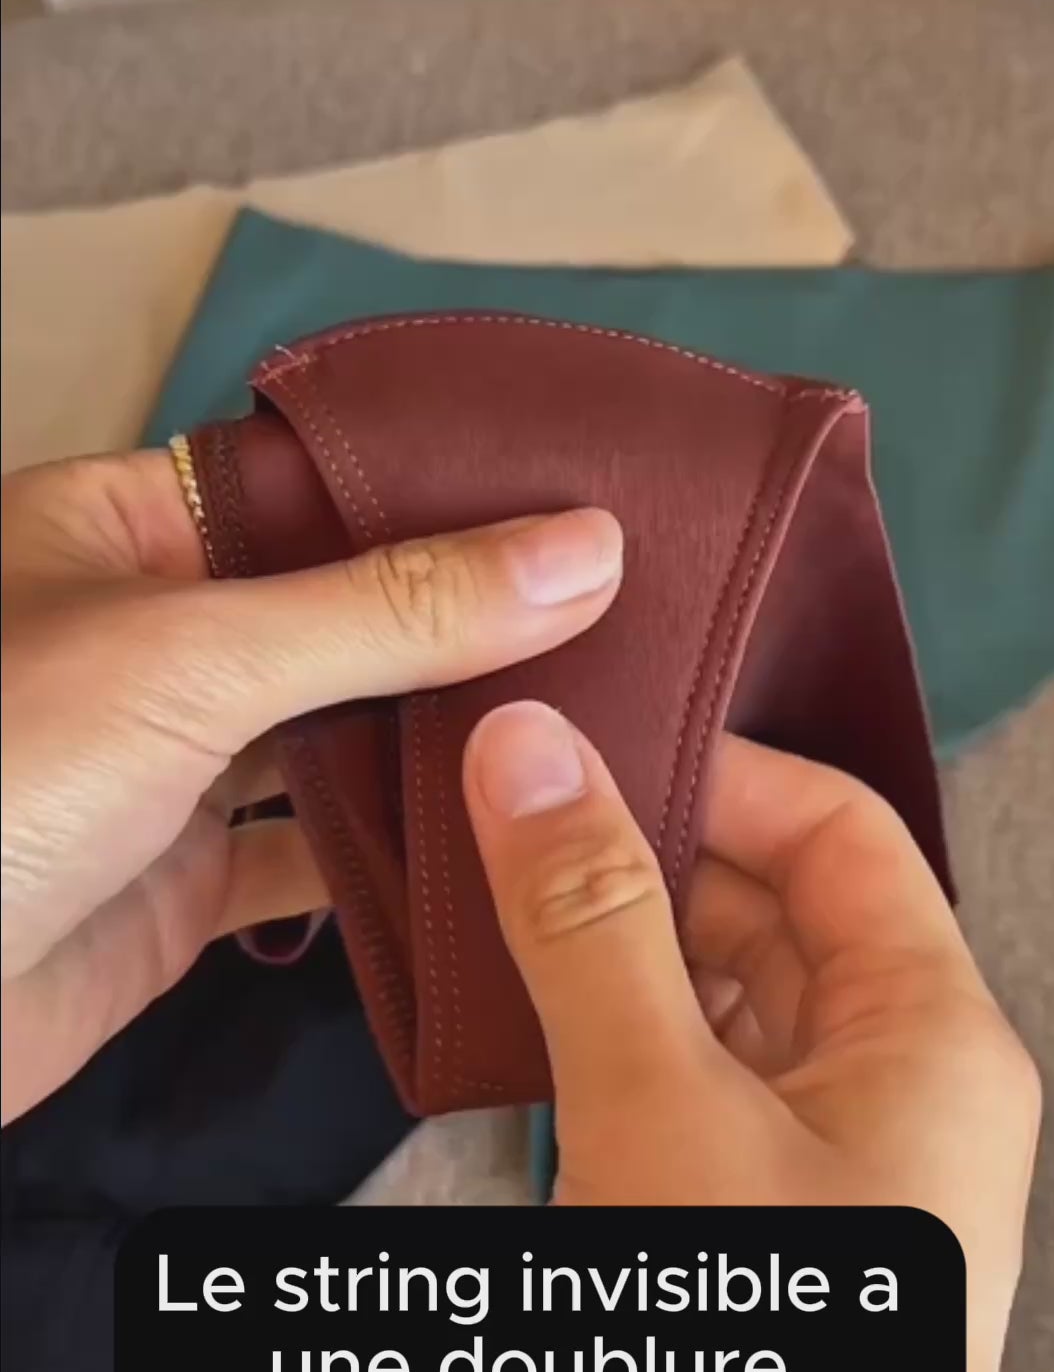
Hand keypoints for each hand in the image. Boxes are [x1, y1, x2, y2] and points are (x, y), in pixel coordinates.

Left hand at [0, 454, 621, 1120]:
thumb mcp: (195, 656)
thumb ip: (392, 609)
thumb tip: (581, 549)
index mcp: (112, 533)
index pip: (304, 485)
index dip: (431, 488)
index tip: (577, 496)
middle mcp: (146, 641)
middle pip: (333, 613)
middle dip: (458, 621)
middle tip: (623, 609)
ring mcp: (167, 767)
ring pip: (336, 736)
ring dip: (442, 740)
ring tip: (596, 711)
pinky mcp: (187, 886)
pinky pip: (316, 854)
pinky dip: (399, 856)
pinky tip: (494, 839)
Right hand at [463, 702, 1039, 1371]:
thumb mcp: (660, 1119)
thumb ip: (592, 924)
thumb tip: (534, 749)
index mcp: (935, 1039)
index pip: (839, 830)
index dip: (713, 767)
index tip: (579, 740)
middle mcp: (903, 1093)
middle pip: (776, 910)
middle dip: (643, 857)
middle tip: (502, 817)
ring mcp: (832, 1173)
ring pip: (722, 1003)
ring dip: (615, 955)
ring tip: (491, 912)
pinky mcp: (758, 1239)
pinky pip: (690, 1092)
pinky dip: (610, 1049)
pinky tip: (521, 1038)